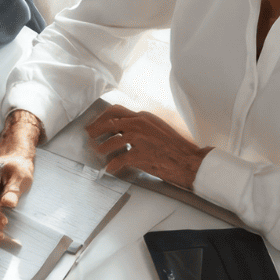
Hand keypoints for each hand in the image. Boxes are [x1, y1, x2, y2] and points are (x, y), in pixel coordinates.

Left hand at [86, 104, 210, 188]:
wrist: (190, 161)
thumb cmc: (177, 147)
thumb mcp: (158, 128)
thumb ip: (142, 126)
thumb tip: (124, 129)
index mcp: (144, 117)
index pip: (116, 111)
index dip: (101, 117)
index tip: (95, 123)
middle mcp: (140, 124)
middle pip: (108, 123)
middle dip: (95, 129)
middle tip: (89, 136)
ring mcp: (140, 139)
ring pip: (110, 142)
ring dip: (102, 149)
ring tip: (100, 153)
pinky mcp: (141, 155)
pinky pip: (119, 160)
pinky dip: (112, 165)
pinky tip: (110, 168)